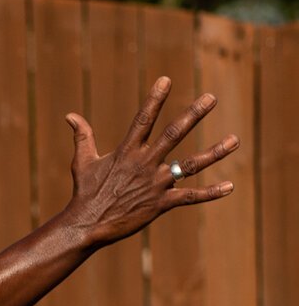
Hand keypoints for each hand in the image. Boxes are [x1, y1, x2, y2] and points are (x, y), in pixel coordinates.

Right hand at [64, 79, 238, 248]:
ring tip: (234, 140)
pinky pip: (190, 197)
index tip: (166, 80)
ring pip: (190, 165)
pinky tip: (230, 186)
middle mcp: (144, 163)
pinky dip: (211, 193)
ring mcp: (155, 184)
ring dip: (214, 152)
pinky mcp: (161, 204)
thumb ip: (82, 136)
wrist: (87, 225)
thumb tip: (70, 116)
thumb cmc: (85, 192)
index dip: (155, 98)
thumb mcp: (82, 161)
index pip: (144, 119)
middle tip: (211, 98)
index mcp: (127, 151)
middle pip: (174, 134)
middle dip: (193, 114)